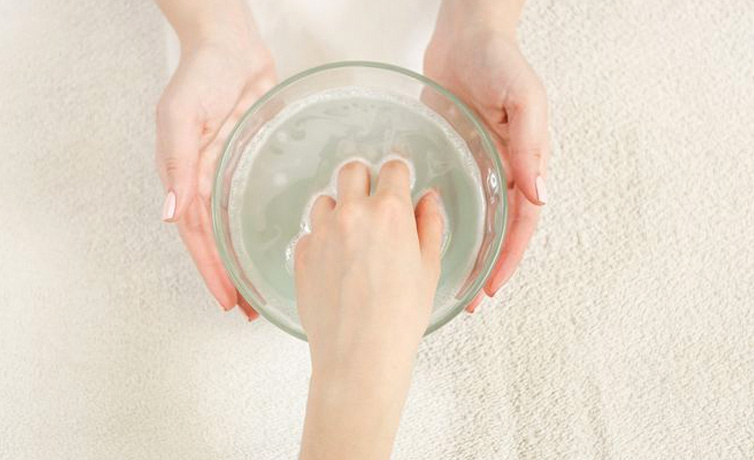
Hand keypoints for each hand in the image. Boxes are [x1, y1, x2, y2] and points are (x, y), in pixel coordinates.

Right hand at [155, 27, 275, 318]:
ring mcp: (229, 174)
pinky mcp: (251, 163)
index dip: (211, 270)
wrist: (231, 45)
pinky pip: (253, 203)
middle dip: (229, 277)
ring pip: (235, 228)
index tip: (227, 300)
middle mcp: (206, 181)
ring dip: (244, 259)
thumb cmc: (201, 75)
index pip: (196, 235)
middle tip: (249, 310)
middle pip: (216, 240)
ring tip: (261, 290)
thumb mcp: (181, 116)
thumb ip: (177, 163)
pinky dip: (259, 228)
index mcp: (185, 176)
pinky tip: (275, 244)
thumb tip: (168, 212)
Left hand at [295, 161, 443, 458]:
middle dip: (364, 180)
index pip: (392, 167)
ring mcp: (322, 232)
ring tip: (352, 237)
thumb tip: (427, 199)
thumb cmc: (400, 317)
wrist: (359, 355)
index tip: (398, 184)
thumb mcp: (429, 268)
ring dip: (339, 208)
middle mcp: (352, 213)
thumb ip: (429, 225)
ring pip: (325, 199)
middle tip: (373, 204)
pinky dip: (322, 238)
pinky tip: (336, 263)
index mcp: (390, 212)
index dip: (398, 175)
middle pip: (352, 170)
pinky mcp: (302, 254)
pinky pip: (310, 232)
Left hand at [425, 8, 548, 308]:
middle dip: (488, 267)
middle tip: (469, 300)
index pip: (522, 223)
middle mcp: (502, 171)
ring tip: (446, 283)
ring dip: (465, 251)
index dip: (510, 258)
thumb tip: (539, 195)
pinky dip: (438, 220)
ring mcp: (476, 166)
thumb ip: (530, 145)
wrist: (465, 35)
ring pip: (475, 220)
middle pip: (499, 231)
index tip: (492, 287)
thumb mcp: (524, 100)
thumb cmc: (501, 61)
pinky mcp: (450, 156)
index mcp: (526, 163)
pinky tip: (419, 239)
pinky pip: (448, 196)